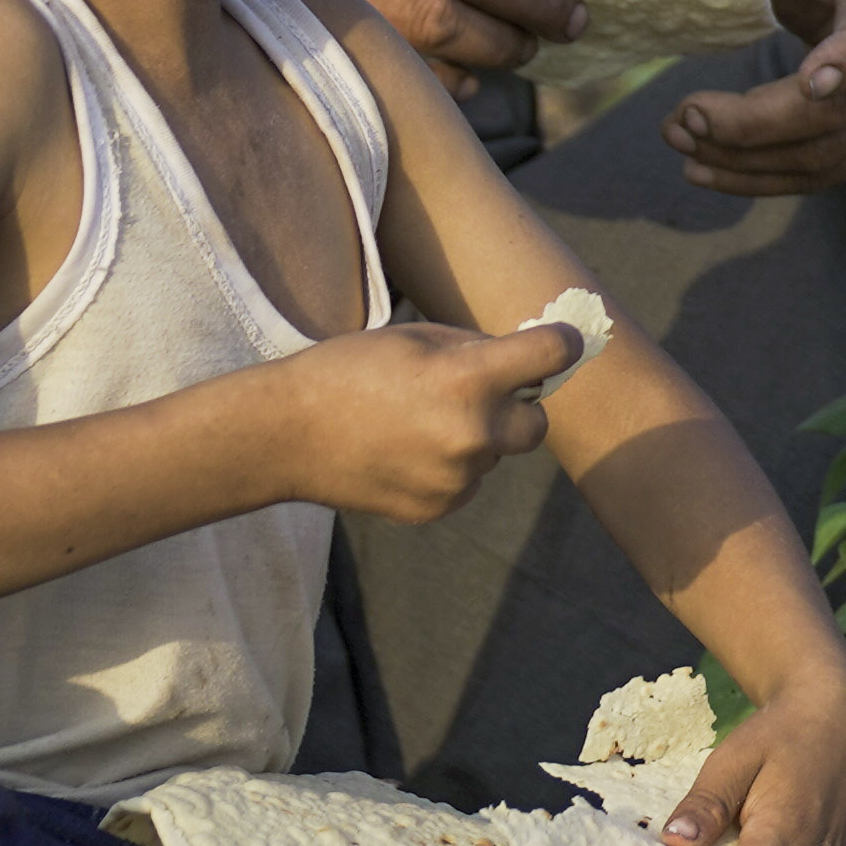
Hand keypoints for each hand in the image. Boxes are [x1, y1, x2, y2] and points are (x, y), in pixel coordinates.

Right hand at [279, 318, 578, 523]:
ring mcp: (457, 477)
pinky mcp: (439, 506)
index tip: (561, 343)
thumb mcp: (416, 338)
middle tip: (477, 395)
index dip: (562, 344)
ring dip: (475, 439)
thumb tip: (528, 358)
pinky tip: (404, 453)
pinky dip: (449, 469)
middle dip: (518, 407)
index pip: (554, 354)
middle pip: (538, 423)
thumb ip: (478, 348)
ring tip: (415, 424)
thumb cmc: (348, 372)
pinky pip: (467, 482)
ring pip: (496, 454)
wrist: (284, 435)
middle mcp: (473, 433)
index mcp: (469, 380)